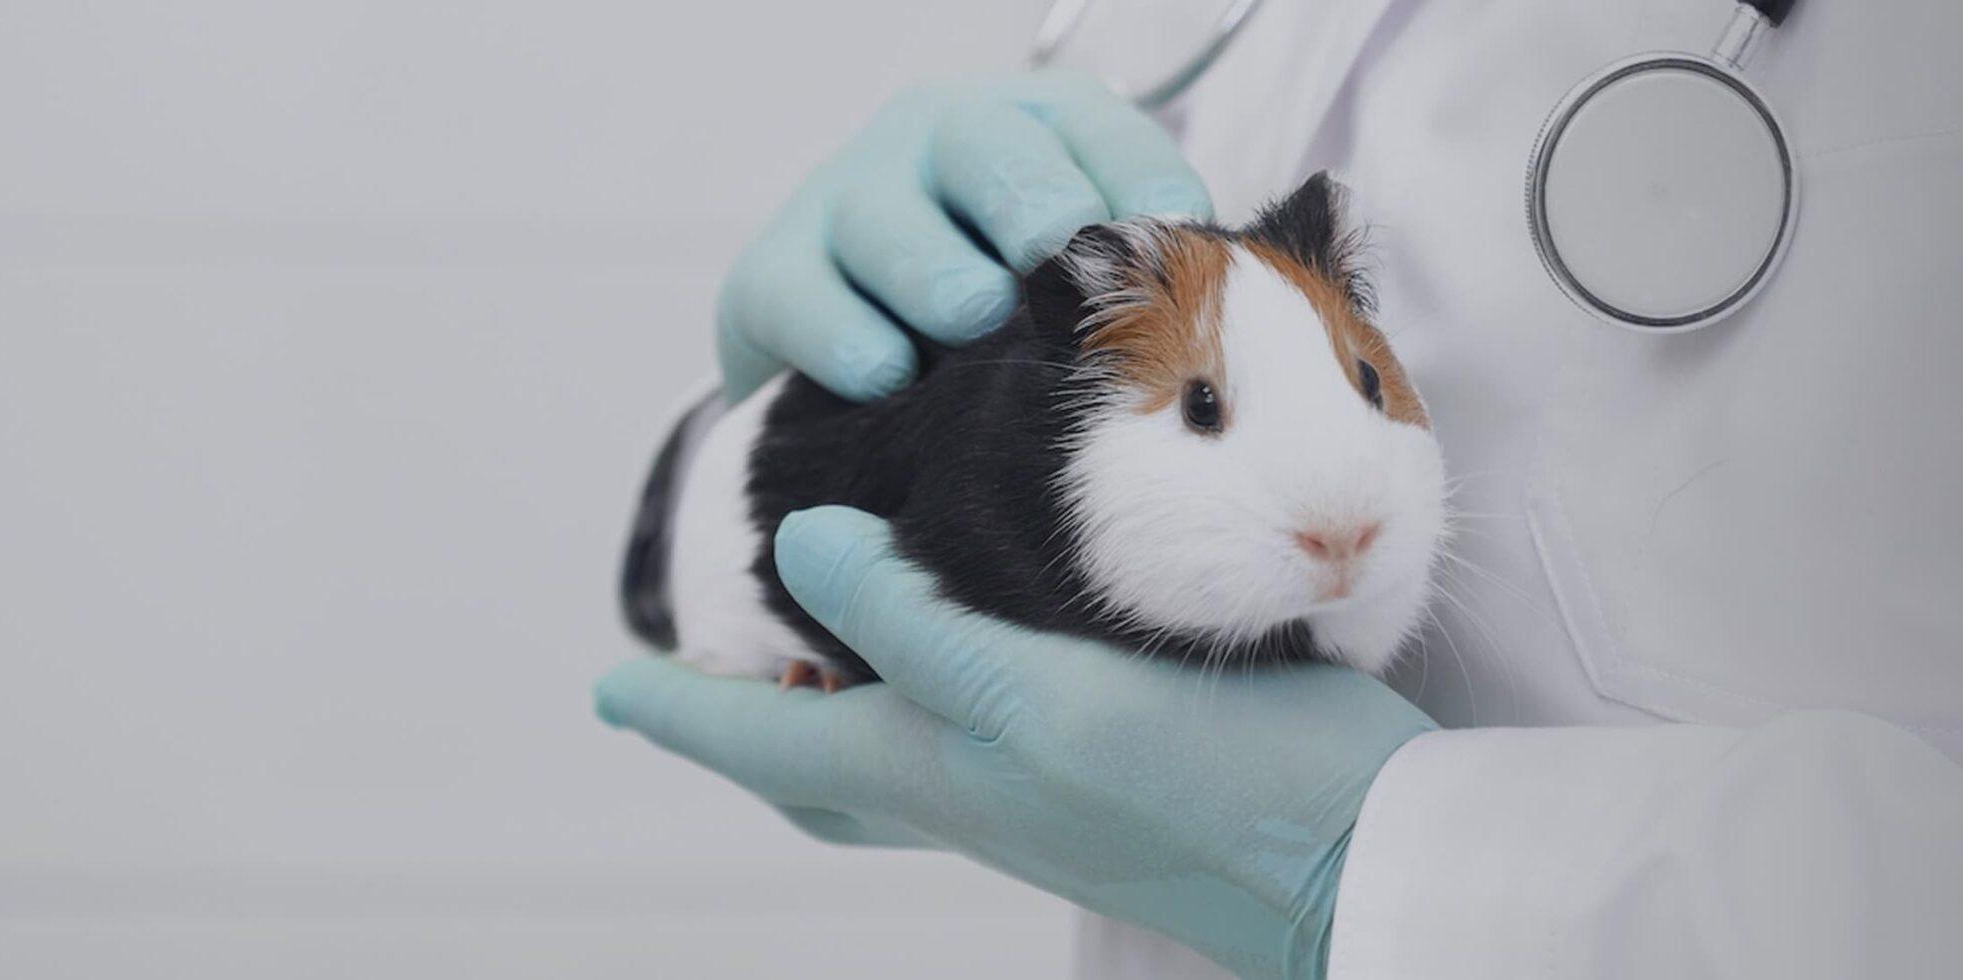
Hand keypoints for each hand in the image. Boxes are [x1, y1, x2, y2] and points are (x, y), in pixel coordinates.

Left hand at [595, 506, 1436, 978]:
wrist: (1356, 855)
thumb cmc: (1207, 785)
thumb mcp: (1043, 699)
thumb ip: (918, 627)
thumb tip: (801, 548)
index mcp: (934, 774)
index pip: (766, 744)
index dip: (680, 709)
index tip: (607, 683)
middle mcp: (970, 789)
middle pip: (815, 771)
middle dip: (745, 726)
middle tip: (702, 678)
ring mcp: (1038, 785)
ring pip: (891, 750)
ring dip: (837, 695)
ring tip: (819, 632)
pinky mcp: (1106, 760)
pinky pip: (975, 727)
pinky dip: (936, 680)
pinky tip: (980, 621)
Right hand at [717, 72, 1212, 402]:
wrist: (856, 359)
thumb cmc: (1007, 316)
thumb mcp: (1077, 286)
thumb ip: (1134, 283)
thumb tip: (1198, 319)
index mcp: (1035, 131)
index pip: (1101, 134)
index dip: (1140, 185)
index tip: (1170, 246)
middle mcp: (938, 142)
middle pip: (986, 147)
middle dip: (1031, 202)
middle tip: (1056, 262)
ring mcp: (847, 200)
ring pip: (886, 219)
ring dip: (936, 272)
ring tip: (971, 316)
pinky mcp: (772, 275)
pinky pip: (800, 296)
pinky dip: (847, 338)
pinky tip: (888, 375)